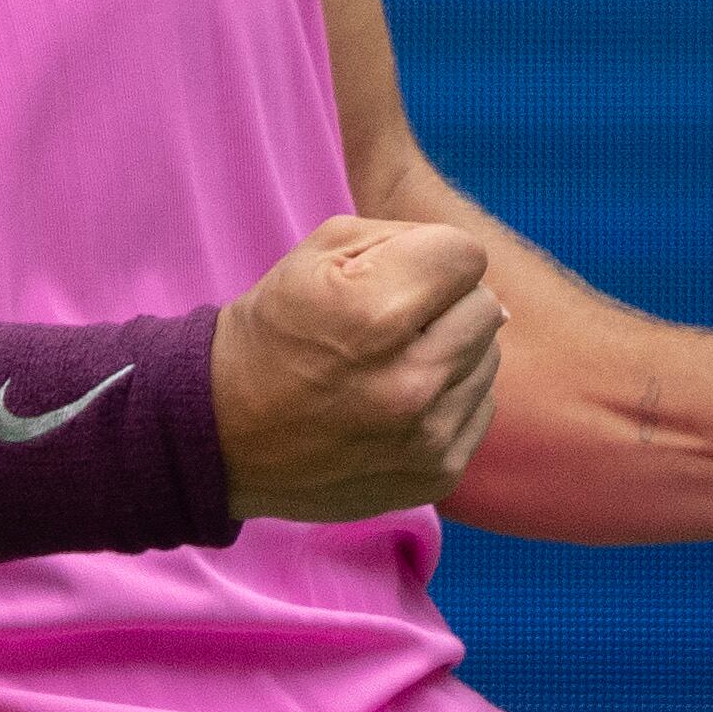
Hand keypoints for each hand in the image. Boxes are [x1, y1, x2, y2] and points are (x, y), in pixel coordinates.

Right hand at [212, 216, 510, 524]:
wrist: (224, 434)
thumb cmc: (273, 331)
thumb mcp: (316, 254)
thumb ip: (402, 237)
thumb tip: (471, 268)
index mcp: (376, 312)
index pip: (466, 255)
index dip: (430, 255)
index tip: (398, 274)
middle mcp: (410, 379)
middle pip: (486, 305)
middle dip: (444, 301)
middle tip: (394, 319)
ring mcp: (428, 435)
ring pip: (488, 358)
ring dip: (450, 350)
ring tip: (392, 361)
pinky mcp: (437, 474)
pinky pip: (480, 408)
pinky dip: (449, 397)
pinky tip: (400, 400)